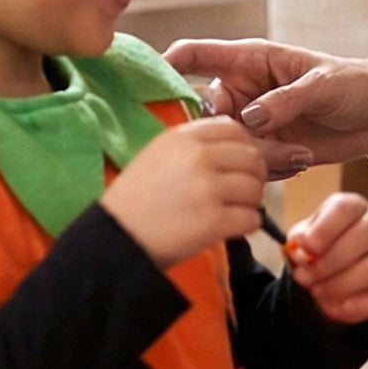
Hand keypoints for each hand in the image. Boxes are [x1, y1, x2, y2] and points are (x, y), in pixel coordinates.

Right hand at [103, 115, 269, 268]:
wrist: (112, 240)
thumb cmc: (134, 201)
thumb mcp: (157, 156)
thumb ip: (193, 146)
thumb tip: (235, 148)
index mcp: (182, 137)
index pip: (234, 129)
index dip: (244, 147)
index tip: (239, 164)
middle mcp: (198, 157)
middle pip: (252, 157)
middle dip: (253, 176)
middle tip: (242, 192)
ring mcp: (207, 188)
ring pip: (255, 187)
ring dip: (251, 201)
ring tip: (235, 211)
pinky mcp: (213, 221)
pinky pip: (251, 217)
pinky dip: (248, 224)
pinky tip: (233, 228)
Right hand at [165, 39, 367, 166]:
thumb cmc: (355, 83)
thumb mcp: (325, 86)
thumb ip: (287, 99)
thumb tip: (250, 118)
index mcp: (251, 60)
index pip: (198, 56)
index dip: (169, 64)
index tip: (150, 80)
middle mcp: (244, 91)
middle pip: (206, 111)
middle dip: (218, 131)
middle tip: (250, 140)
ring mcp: (253, 122)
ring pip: (228, 144)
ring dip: (252, 154)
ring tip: (293, 152)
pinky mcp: (266, 148)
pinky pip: (250, 164)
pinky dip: (268, 169)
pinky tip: (298, 161)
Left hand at [285, 193, 367, 324]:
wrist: (334, 276)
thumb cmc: (319, 251)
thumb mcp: (302, 242)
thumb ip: (299, 243)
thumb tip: (300, 245)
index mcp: (354, 207)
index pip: (346, 208)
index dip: (325, 228)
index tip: (307, 247)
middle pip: (366, 234)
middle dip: (330, 262)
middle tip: (306, 278)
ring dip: (341, 286)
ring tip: (318, 293)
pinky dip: (361, 306)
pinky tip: (338, 308)